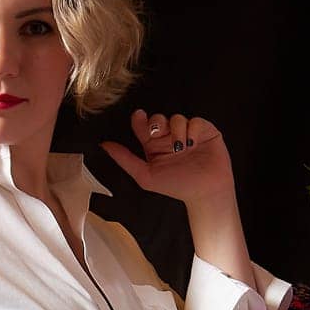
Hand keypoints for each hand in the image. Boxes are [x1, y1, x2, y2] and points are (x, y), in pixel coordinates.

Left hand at [99, 109, 236, 207]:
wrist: (205, 192)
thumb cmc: (177, 186)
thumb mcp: (146, 175)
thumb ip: (125, 160)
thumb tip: (104, 145)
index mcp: (155, 146)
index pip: (144, 127)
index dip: (140, 120)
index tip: (139, 117)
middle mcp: (170, 138)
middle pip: (158, 118)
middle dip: (158, 123)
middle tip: (160, 135)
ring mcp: (187, 133)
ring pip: (177, 118)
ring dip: (177, 132)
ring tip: (181, 149)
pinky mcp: (205, 131)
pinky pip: (196, 120)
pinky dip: (193, 130)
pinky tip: (194, 143)